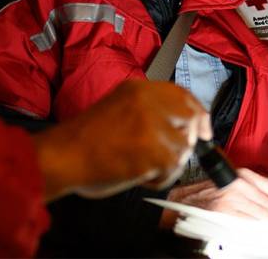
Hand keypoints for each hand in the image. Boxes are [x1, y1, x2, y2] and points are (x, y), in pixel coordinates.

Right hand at [33, 79, 210, 200]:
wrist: (62, 156)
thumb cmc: (83, 140)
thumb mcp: (117, 108)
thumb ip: (147, 110)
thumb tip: (180, 127)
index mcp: (137, 88)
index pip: (182, 94)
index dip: (197, 112)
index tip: (204, 128)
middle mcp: (148, 101)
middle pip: (191, 118)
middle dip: (187, 140)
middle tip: (168, 154)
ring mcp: (152, 124)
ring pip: (184, 148)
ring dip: (166, 164)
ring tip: (139, 165)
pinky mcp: (154, 149)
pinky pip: (172, 169)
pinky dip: (158, 178)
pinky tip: (137, 174)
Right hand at [161, 168, 267, 227]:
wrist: (179, 204)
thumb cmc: (203, 195)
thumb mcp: (231, 184)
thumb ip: (255, 191)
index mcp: (244, 176)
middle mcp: (240, 185)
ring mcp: (233, 200)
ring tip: (261, 232)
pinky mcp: (225, 214)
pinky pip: (253, 228)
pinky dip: (256, 234)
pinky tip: (250, 234)